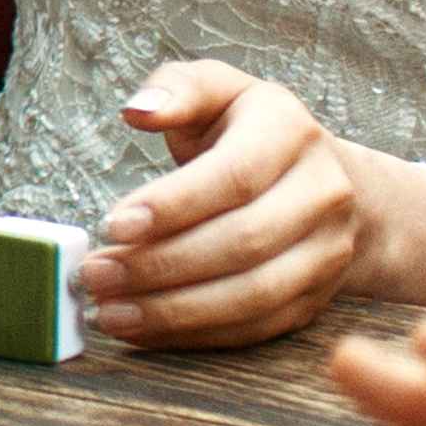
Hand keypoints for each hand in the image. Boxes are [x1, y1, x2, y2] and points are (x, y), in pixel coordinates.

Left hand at [87, 62, 425, 347]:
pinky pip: (254, 328)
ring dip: (174, 311)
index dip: (173, 205)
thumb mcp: (217, 90)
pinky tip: (144, 329)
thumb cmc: (249, 131)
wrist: (327, 182)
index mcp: (291, 133)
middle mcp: (322, 194)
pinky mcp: (315, 300)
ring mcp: (326, 253)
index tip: (113, 225)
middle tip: (98, 274)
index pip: (235, 176)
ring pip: (252, 295)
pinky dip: (195, 335)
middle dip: (162, 264)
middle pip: (242, 241)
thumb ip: (176, 90)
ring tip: (110, 311)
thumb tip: (138, 110)